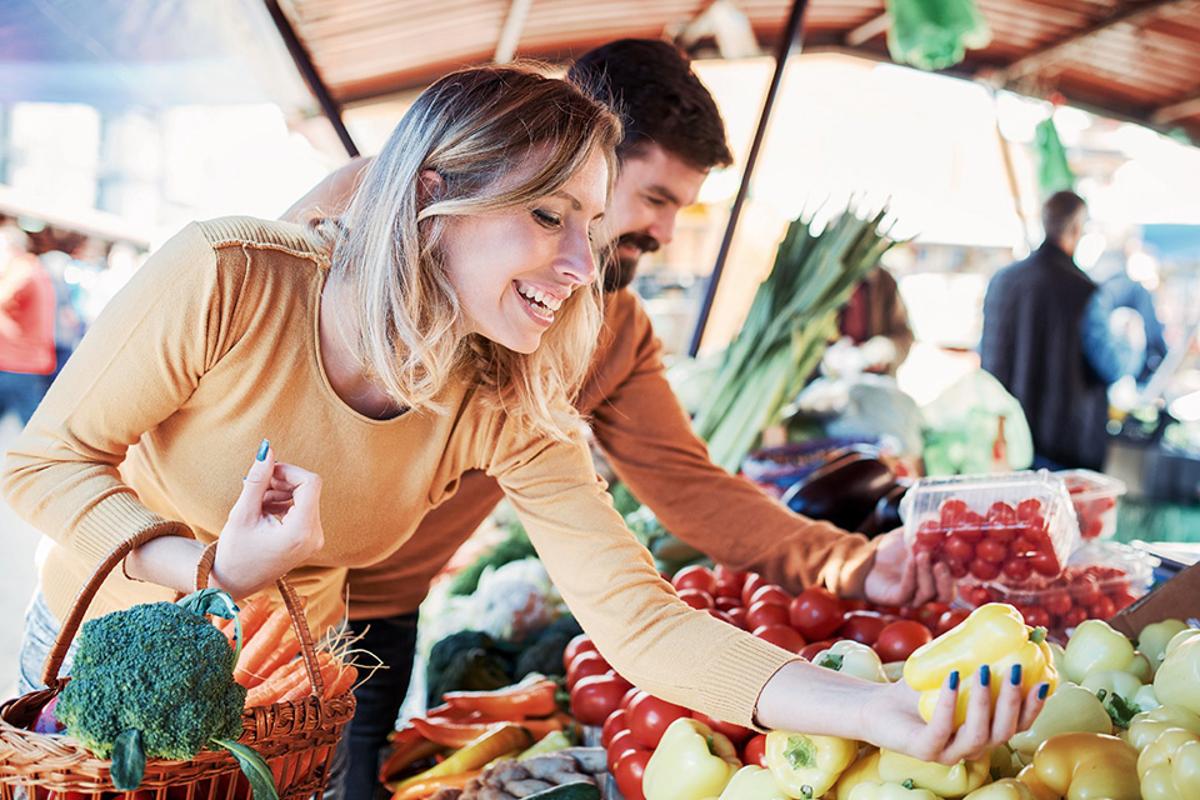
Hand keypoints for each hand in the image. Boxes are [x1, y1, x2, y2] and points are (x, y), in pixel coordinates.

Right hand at [211, 441, 323, 598]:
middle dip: (282, 482)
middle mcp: (314, 536)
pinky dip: (284, 502)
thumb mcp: (242, 513)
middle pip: (308, 488)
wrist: (235, 582)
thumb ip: (257, 480)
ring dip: (281, 492)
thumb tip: (267, 449)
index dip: (289, 471)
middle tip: (256, 487)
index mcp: (301, 532)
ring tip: (256, 502)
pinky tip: (264, 510)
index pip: (310, 483)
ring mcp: (314, 539)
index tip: (267, 473)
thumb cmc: (234, 551)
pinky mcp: (310, 539)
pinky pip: (303, 508)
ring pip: (306, 496)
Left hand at [863, 666, 1046, 764]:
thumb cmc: (918, 689)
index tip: (1045, 680)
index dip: (1034, 706)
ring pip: (978, 736)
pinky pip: (941, 729)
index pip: (1018, 725)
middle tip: (1017, 669)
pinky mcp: (924, 750)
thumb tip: (1003, 622)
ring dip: (984, 702)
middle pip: (1004, 732)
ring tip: (984, 671)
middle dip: (1014, 702)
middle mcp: (972, 747)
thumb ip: (975, 654)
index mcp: (984, 732)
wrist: (877, 705)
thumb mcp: (952, 670)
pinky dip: (949, 703)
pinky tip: (952, 679)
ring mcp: (949, 752)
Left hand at [864, 529, 952, 606]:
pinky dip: (911, 575)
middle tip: (941, 563)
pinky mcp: (897, 600)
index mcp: (939, 578)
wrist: (868, 558)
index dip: (960, 570)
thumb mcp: (912, 534)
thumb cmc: (894, 549)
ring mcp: (914, 598)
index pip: (957, 581)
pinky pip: (907, 591)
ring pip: (927, 593)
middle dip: (946, 580)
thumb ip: (927, 528)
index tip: (958, 553)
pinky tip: (911, 559)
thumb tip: (941, 518)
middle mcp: (930, 591)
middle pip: (947, 595)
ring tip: (921, 554)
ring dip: (926, 573)